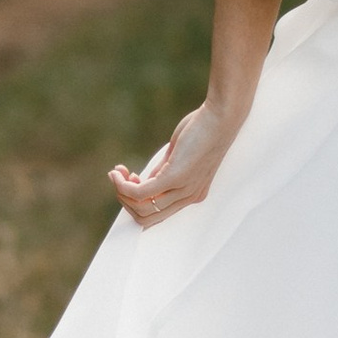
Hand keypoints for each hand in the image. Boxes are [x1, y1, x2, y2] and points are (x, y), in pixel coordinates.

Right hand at [110, 102, 237, 228]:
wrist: (222, 118)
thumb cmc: (203, 130)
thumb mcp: (179, 155)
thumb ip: (162, 171)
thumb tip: (141, 181)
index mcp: (193, 194)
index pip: (160, 216)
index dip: (138, 205)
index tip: (129, 184)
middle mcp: (190, 198)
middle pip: (147, 219)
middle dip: (126, 202)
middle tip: (118, 179)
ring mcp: (183, 190)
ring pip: (142, 209)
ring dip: (122, 193)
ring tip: (116, 174)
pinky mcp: (174, 178)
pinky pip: (141, 192)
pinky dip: (124, 185)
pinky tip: (118, 173)